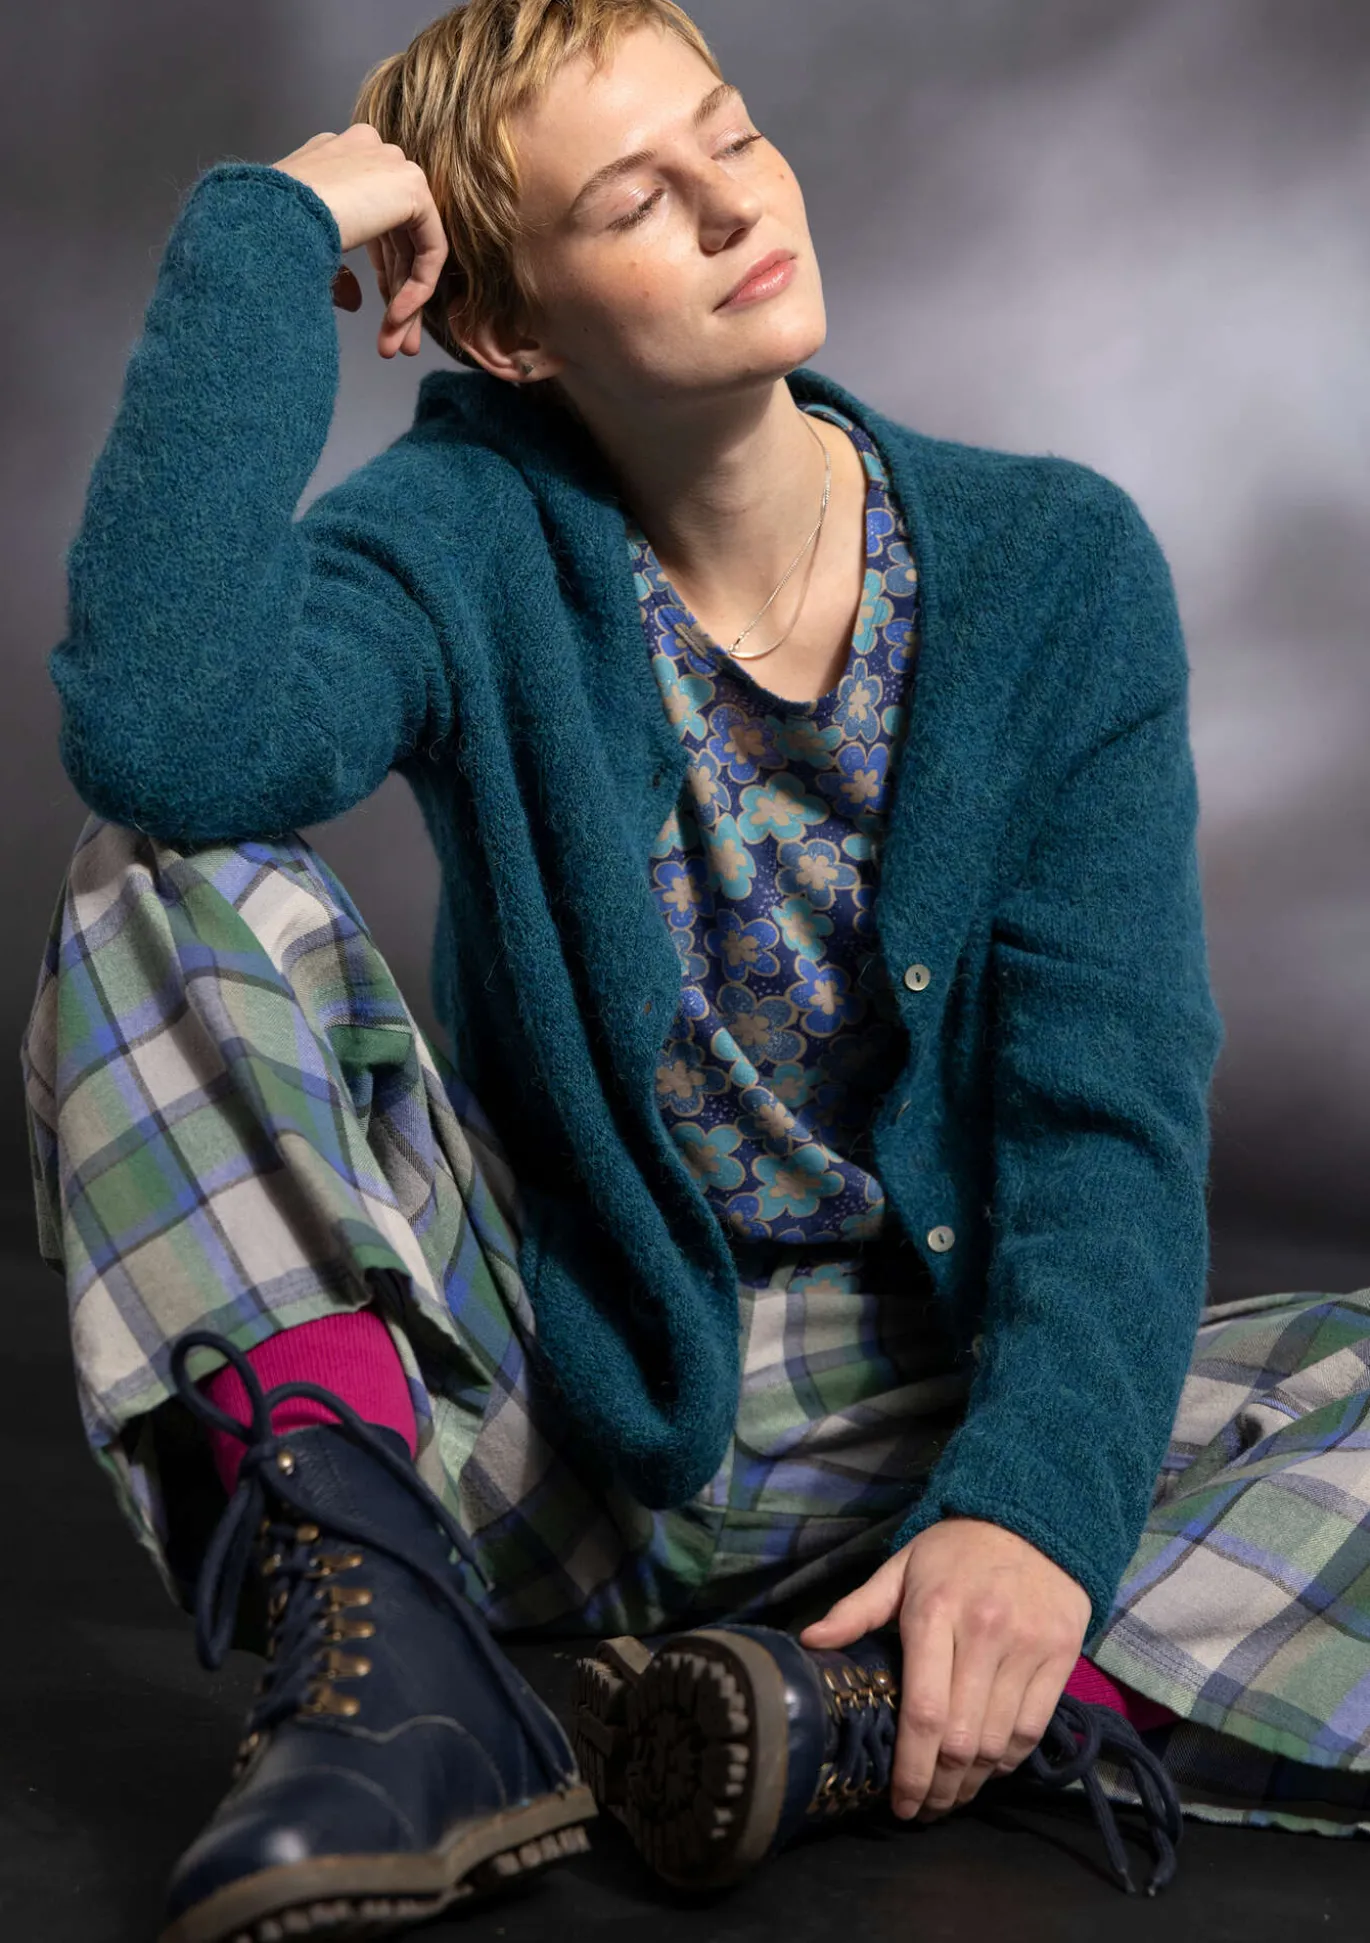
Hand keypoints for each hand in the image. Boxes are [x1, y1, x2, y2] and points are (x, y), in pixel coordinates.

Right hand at [272, 124, 448, 360]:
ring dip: (406, 302)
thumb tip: (356, 301)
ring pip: (413, 247)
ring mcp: (391, 163)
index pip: (375, 222)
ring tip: (396, 345)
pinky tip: (396, 317)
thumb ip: (339, 269)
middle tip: (396, 342)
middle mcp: (368, 154)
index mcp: (338, 159)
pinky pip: (430, 247)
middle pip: (397, 238)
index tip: (380, 319)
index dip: (381, 274)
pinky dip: (418, 287)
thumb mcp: (308, 250)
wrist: (268, 219)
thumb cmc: (269, 235)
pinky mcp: (411, 185)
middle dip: (397, 295)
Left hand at [800, 1515, 1090, 1820]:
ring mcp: (1027, 1647)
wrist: (1033, 1518)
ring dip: (973, 1782)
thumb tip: (810, 1642)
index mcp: (932, 1612)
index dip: (910, 1771)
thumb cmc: (954, 1551)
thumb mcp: (901, 1569)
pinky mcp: (1061, 1656)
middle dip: (940, 1788)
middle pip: (960, 1739)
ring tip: (953, 1794)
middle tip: (925, 1808)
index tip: (899, 1804)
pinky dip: (1008, 1759)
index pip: (922, 1711)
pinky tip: (987, 1766)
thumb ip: (856, 1609)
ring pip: (997, 1743)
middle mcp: (982, 1633)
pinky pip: (1032, 1729)